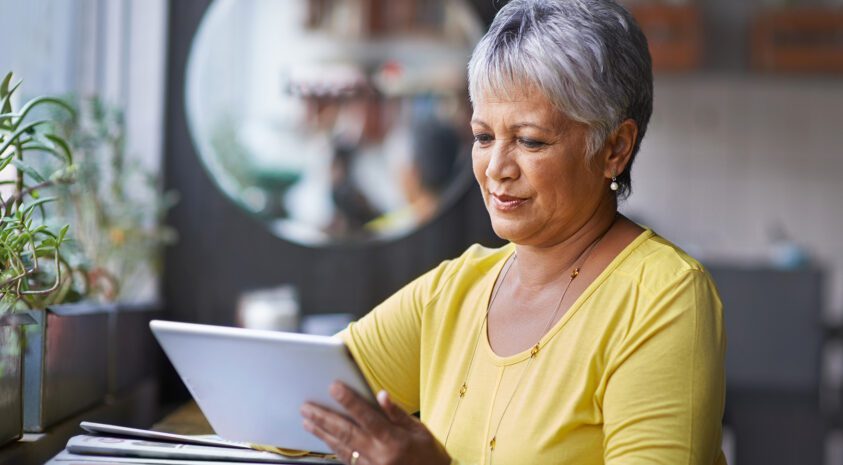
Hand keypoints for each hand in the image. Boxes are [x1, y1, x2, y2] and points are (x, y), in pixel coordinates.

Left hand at [300, 382, 450, 464]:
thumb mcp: (419, 430)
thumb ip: (397, 413)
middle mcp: (378, 455)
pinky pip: (345, 459)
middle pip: (346, 432)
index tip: (334, 387)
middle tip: (307, 406)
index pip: (366, 417)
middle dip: (324, 418)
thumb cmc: (428, 454)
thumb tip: (381, 395)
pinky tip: (323, 438)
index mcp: (393, 440)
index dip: (349, 401)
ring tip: (307, 420)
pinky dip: (332, 448)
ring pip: (340, 447)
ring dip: (322, 433)